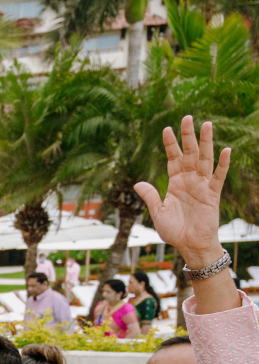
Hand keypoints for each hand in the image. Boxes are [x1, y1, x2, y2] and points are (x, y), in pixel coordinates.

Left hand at [135, 117, 230, 268]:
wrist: (189, 245)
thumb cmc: (174, 230)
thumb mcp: (157, 212)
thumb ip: (150, 196)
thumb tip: (137, 183)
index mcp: (175, 183)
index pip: (172, 158)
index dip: (170, 144)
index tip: (166, 128)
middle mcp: (189, 180)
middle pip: (189, 153)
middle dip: (187, 136)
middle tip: (187, 117)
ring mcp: (202, 185)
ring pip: (204, 159)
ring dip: (206, 142)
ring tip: (207, 124)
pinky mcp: (213, 194)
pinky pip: (219, 176)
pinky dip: (223, 164)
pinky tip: (226, 150)